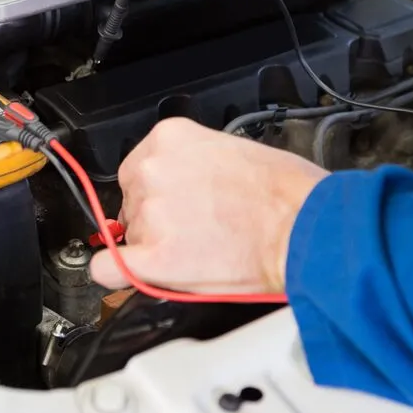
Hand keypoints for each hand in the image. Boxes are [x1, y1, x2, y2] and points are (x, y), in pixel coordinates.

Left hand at [90, 118, 328, 294]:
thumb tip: (183, 185)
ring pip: (131, 236)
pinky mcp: (153, 256)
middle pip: (131, 200)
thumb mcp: (231, 149)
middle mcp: (152, 170)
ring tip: (201, 249)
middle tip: (193, 229)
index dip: (156, 191)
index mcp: (169, 138)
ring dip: (156, 246)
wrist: (304, 226)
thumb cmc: (287, 190)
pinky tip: (138, 273)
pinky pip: (108, 269)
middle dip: (156, 217)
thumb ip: (194, 163)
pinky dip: (117, 274)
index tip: (173, 203)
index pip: (138, 167)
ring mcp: (150, 212)